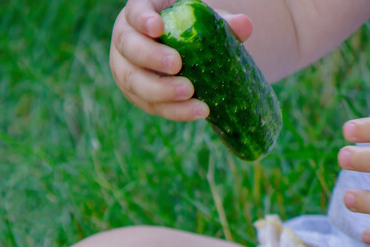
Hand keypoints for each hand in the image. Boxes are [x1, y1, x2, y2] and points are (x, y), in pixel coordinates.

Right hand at [110, 0, 251, 120]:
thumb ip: (221, 22)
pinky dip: (174, 110)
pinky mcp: (137, 96)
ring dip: (161, 91)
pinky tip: (196, 111)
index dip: (142, 20)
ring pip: (135, 82)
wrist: (183, 54)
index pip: (134, 12)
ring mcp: (127, 70)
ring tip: (190, 94)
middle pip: (129, 48)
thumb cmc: (191, 29)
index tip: (157, 28)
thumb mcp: (203, 22)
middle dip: (151, 57)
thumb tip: (244, 25)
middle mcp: (126, 40)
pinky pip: (152, 105)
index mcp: (140, 13)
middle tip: (177, 65)